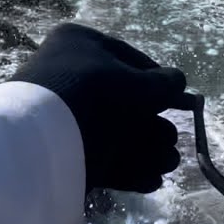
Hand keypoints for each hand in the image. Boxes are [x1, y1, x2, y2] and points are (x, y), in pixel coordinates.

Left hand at [11, 23, 187, 192]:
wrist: (44, 137)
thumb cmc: (92, 94)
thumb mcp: (135, 83)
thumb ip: (162, 82)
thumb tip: (179, 80)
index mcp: (79, 44)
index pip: (128, 59)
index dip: (158, 81)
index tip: (180, 100)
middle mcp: (69, 75)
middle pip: (122, 100)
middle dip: (153, 124)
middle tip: (173, 139)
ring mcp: (62, 114)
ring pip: (113, 131)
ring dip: (146, 149)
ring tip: (168, 163)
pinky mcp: (60, 149)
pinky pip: (99, 155)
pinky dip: (126, 167)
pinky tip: (151, 179)